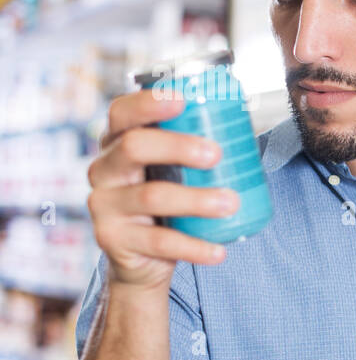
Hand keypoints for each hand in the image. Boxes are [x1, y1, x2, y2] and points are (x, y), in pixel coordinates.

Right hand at [88, 87, 239, 290]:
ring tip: (231, 203)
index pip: (122, 113)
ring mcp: (104, 205)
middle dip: (178, 146)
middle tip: (216, 154)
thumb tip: (248, 131)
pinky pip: (158, 242)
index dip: (147, 103)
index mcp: (118, 143)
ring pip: (150, 196)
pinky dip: (193, 247)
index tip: (182, 101)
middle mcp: (104, 169)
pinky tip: (219, 252)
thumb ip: (194, 151)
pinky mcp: (112, 238)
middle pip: (134, 146)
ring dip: (196, 199)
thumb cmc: (167, 202)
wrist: (143, 258)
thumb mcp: (174, 173)